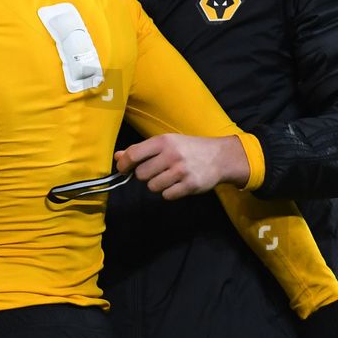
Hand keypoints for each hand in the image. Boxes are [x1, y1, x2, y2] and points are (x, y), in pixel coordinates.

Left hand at [115, 134, 249, 199]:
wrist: (219, 157)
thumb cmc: (188, 148)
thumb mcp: (166, 143)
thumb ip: (141, 150)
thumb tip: (118, 157)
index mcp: (163, 141)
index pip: (134, 154)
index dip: (124, 164)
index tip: (124, 169)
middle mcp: (172, 155)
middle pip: (141, 175)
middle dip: (146, 176)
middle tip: (157, 171)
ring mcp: (181, 171)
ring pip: (153, 187)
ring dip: (158, 185)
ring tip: (169, 177)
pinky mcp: (190, 185)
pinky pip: (167, 195)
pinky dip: (169, 192)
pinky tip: (178, 184)